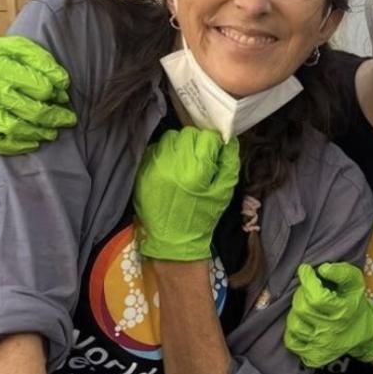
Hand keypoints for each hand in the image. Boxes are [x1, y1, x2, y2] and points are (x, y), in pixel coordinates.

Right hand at [0, 36, 76, 154]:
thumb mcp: (17, 47)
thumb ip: (42, 61)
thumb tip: (63, 82)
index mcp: (3, 71)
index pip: (42, 89)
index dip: (57, 94)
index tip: (64, 96)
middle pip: (34, 111)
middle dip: (57, 117)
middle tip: (70, 120)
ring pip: (16, 129)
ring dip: (40, 133)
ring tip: (53, 133)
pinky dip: (16, 146)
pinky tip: (32, 144)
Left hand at [134, 127, 239, 260]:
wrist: (173, 240)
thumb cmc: (202, 216)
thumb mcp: (224, 192)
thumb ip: (229, 163)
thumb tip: (230, 141)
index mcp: (196, 170)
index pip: (206, 137)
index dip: (214, 143)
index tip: (216, 152)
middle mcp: (173, 164)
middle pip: (187, 134)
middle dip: (197, 142)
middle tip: (201, 157)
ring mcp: (155, 166)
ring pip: (170, 138)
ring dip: (180, 145)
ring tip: (185, 161)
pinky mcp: (143, 171)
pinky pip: (156, 148)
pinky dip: (166, 152)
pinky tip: (171, 166)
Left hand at [284, 263, 372, 366]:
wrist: (365, 333)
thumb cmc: (356, 304)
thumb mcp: (356, 283)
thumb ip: (342, 272)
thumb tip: (322, 268)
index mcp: (343, 311)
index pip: (316, 297)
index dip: (307, 280)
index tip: (305, 271)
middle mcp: (331, 330)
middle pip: (302, 309)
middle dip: (301, 294)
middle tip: (308, 290)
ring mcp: (321, 345)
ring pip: (294, 325)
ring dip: (296, 312)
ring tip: (306, 307)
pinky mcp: (314, 356)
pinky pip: (292, 342)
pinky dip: (293, 331)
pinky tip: (304, 323)